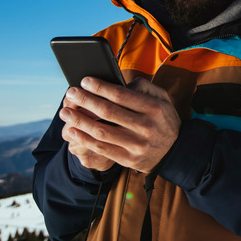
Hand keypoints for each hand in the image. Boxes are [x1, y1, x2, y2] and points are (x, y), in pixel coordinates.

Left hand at [59, 76, 181, 172]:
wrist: (175, 152)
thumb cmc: (163, 120)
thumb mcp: (162, 98)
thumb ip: (144, 86)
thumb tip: (120, 83)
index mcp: (154, 108)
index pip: (121, 95)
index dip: (99, 87)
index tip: (84, 81)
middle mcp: (146, 127)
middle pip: (108, 111)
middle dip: (85, 100)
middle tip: (70, 93)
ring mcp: (137, 145)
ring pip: (101, 132)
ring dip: (79, 121)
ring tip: (65, 112)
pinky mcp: (129, 159)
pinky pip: (102, 149)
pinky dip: (84, 140)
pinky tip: (73, 131)